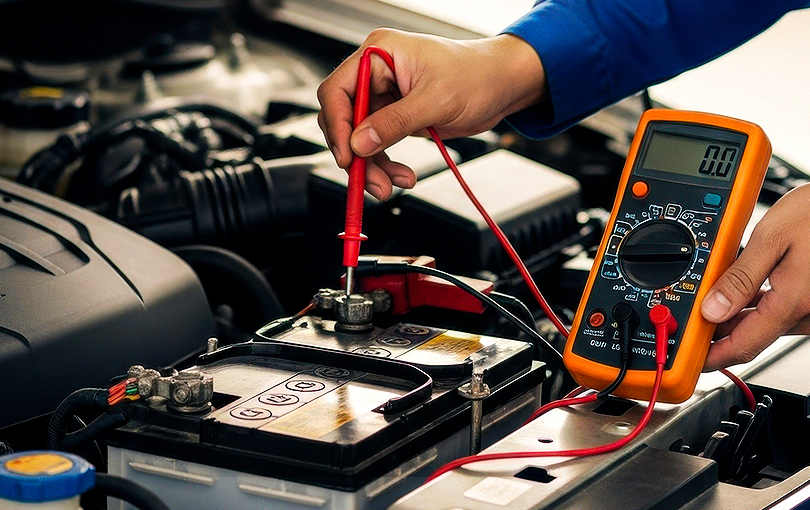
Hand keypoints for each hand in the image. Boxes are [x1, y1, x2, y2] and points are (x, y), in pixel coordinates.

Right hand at [317, 28, 545, 199]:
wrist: (502, 85)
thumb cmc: (477, 76)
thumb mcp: (436, 101)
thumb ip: (395, 123)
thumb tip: (359, 144)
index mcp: (379, 54)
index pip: (338, 91)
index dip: (338, 126)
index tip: (348, 157)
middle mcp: (375, 73)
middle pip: (345, 119)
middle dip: (356, 154)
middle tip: (372, 182)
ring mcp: (384, 96)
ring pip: (359, 139)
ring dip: (372, 167)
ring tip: (391, 186)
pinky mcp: (394, 116)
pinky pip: (377, 146)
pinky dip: (385, 165)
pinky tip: (403, 177)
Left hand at [702, 182, 809, 370]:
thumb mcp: (772, 237)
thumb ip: (740, 277)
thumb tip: (711, 309)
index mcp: (794, 302)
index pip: (744, 345)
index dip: (712, 356)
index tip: (691, 359)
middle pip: (754, 335)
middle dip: (721, 330)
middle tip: (692, 320)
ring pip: (769, 324)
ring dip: (740, 317)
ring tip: (713, 300)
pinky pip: (785, 311)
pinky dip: (762, 305)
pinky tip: (746, 292)